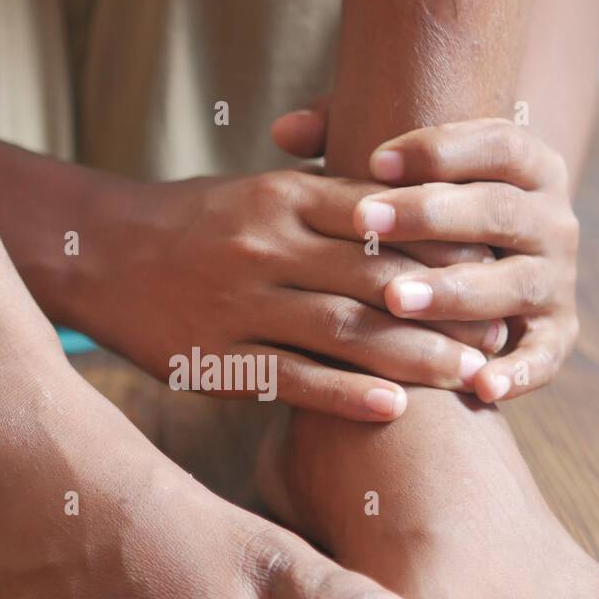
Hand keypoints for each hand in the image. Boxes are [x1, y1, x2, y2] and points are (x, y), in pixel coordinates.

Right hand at [68, 171, 505, 421]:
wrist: (100, 249)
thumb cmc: (197, 221)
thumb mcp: (260, 190)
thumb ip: (332, 202)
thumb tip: (418, 216)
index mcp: (284, 196)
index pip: (384, 219)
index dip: (444, 248)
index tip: (494, 271)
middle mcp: (267, 246)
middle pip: (376, 278)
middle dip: (445, 308)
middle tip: (499, 335)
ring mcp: (240, 303)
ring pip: (343, 332)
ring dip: (414, 357)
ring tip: (467, 376)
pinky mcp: (216, 355)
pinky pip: (292, 378)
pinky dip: (344, 394)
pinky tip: (392, 407)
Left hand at [272, 107, 580, 402]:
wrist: (479, 264)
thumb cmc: (419, 208)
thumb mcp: (393, 170)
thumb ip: (346, 137)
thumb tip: (284, 129)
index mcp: (527, 164)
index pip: (494, 143)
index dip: (438, 150)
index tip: (373, 161)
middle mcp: (552, 218)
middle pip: (499, 210)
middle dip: (431, 216)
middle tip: (365, 223)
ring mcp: (555, 277)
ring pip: (515, 283)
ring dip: (456, 292)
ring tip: (395, 299)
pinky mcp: (557, 333)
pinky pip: (546, 356)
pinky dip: (520, 372)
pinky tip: (479, 386)